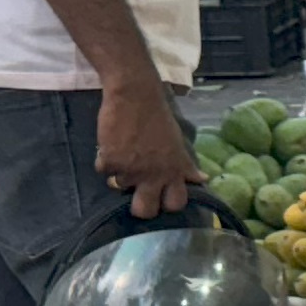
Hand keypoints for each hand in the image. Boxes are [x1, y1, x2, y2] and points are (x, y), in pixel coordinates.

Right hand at [96, 78, 200, 217]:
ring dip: (119, 173)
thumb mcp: (177, 143)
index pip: (176, 203)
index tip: (161, 196)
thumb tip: (203, 180)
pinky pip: (102, 169)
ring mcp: (132, 170)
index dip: (167, 203)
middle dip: (139, 208)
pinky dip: (104, 158)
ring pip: (119, 186)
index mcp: (175, 170)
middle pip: (145, 210)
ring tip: (124, 151)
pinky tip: (111, 142)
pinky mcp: (111, 161)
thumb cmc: (158, 118)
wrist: (135, 95)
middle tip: (136, 193)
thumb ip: (185, 166)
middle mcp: (155, 174)